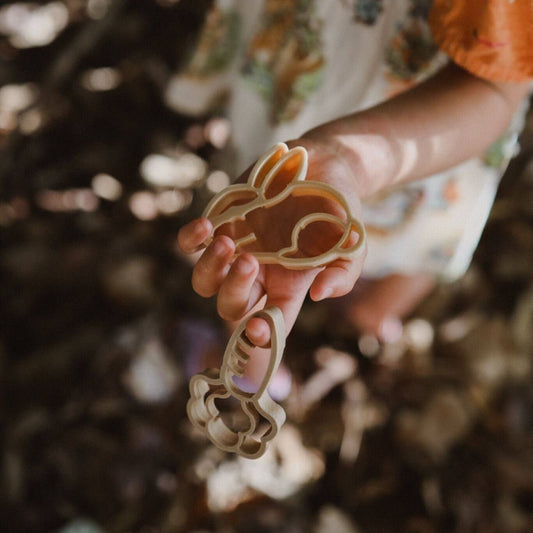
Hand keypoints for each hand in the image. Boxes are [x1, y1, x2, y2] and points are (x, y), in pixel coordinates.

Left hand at [178, 138, 366, 344]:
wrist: (322, 168)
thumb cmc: (339, 212)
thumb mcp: (352, 245)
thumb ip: (343, 274)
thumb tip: (318, 295)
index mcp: (287, 287)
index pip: (270, 322)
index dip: (260, 335)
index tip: (256, 329)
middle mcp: (257, 275)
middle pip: (231, 305)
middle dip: (234, 289)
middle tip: (251, 260)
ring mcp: (236, 250)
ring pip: (205, 281)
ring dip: (210, 268)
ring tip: (227, 242)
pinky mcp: (220, 224)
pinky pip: (190, 243)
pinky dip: (191, 239)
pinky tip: (207, 226)